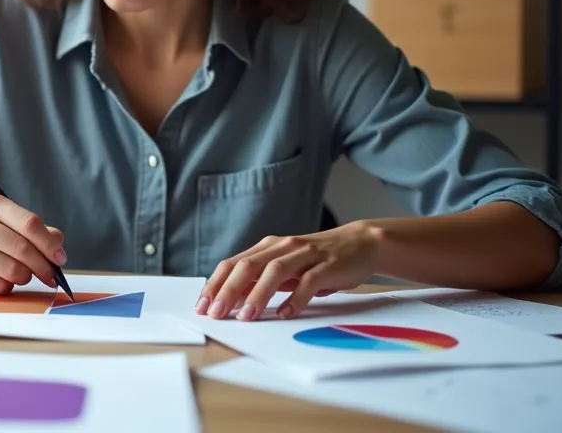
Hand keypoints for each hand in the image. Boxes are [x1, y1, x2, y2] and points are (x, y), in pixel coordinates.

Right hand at [0, 192, 66, 293]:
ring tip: (20, 276)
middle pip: (23, 249)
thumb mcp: (6, 225)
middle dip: (43, 267)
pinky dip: (6, 287)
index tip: (60, 259)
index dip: (49, 244)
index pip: (30, 223)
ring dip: (24, 278)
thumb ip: (33, 231)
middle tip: (49, 276)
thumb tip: (58, 243)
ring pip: (12, 269)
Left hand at [195, 222, 382, 320]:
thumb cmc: (316, 260)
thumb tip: (231, 299)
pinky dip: (295, 298)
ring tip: (247, 316)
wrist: (360, 244)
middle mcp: (282, 247)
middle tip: (217, 313)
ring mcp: (305, 254)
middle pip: (248, 266)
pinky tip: (286, 313)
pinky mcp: (327, 265)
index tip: (202, 305)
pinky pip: (309, 281)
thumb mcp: (285, 268)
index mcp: (267, 247)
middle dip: (228, 290)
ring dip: (258, 295)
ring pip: (275, 272)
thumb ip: (260, 280)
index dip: (215, 284)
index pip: (233, 264)